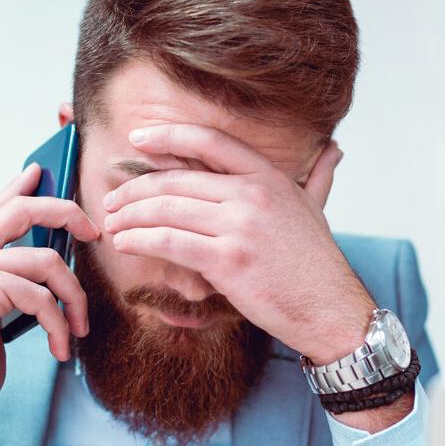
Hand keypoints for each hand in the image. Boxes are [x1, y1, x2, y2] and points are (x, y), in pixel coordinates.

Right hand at [0, 164, 100, 412]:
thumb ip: (16, 282)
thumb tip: (52, 260)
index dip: (18, 186)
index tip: (39, 171)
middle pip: (21, 210)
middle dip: (65, 212)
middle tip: (94, 231)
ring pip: (48, 261)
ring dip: (75, 297)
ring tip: (79, 328)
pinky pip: (42, 298)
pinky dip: (60, 326)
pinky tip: (60, 348)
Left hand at [103, 123, 375, 360]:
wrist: (331, 309)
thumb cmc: (318, 266)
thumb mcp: (317, 210)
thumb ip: (318, 177)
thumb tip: (333, 150)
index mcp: (269, 178)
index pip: (210, 142)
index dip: (168, 136)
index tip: (138, 138)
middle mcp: (252, 195)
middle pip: (176, 180)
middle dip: (134, 189)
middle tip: (111, 200)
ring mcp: (239, 227)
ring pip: (166, 209)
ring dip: (129, 216)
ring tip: (111, 224)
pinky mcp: (227, 260)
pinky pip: (169, 242)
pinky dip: (139, 240)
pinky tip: (124, 243)